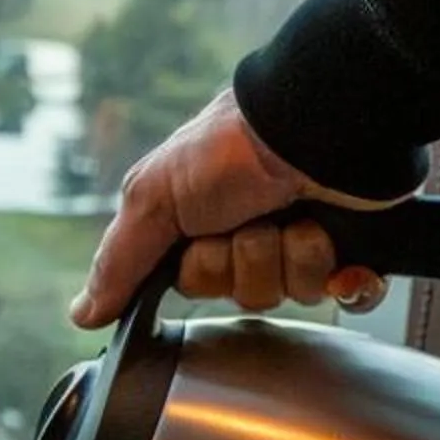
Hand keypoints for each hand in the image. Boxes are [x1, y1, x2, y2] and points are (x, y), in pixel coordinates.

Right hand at [69, 90, 403, 327]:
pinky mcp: (356, 249)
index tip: (204, 240)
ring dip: (292, 256)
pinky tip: (342, 254)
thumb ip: (118, 261)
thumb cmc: (231, 148)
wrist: (314, 125)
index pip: (196, 284)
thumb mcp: (153, 196)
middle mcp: (254, 232)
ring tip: (297, 216)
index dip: (201, 271)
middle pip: (243, 293)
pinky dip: (347, 278)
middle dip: (247, 261)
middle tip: (253, 219)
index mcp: (206, 222)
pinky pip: (351, 297)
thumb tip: (82, 315)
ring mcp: (306, 240)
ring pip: (294, 294)